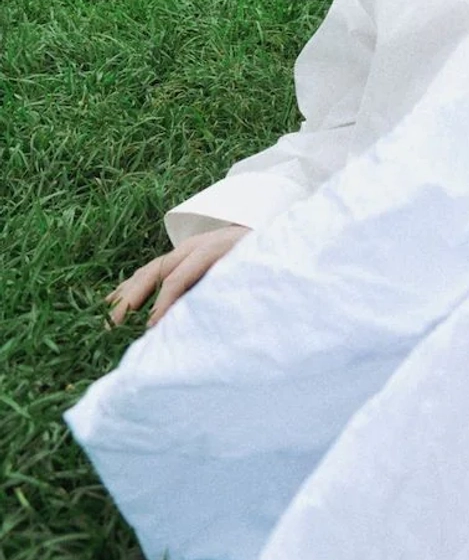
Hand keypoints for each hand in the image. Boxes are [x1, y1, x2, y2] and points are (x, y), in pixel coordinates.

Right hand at [106, 224, 250, 329]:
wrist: (270, 230)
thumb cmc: (261, 258)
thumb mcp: (249, 272)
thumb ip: (227, 290)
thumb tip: (204, 318)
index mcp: (210, 250)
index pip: (178, 278)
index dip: (163, 304)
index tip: (149, 329)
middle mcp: (193, 247)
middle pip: (155, 270)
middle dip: (132, 299)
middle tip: (113, 326)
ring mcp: (184, 249)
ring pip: (148, 270)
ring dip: (125, 293)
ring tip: (106, 317)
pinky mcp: (181, 255)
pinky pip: (150, 269)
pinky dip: (130, 285)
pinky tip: (112, 300)